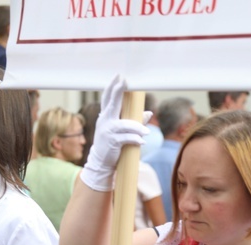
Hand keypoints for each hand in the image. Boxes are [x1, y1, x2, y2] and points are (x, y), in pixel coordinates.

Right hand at [81, 75, 149, 191]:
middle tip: (124, 82)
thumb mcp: (121, 130)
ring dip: (137, 128)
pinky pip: (126, 139)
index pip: (108, 98)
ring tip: (146, 133)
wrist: (101, 162)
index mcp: (106, 116)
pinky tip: (142, 142)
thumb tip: (149, 113)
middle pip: (112, 104)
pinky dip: (135, 140)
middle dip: (118, 92)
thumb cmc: (112, 143)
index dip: (112, 86)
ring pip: (124, 125)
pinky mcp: (112, 142)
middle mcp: (105, 120)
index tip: (118, 75)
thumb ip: (134, 121)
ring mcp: (107, 131)